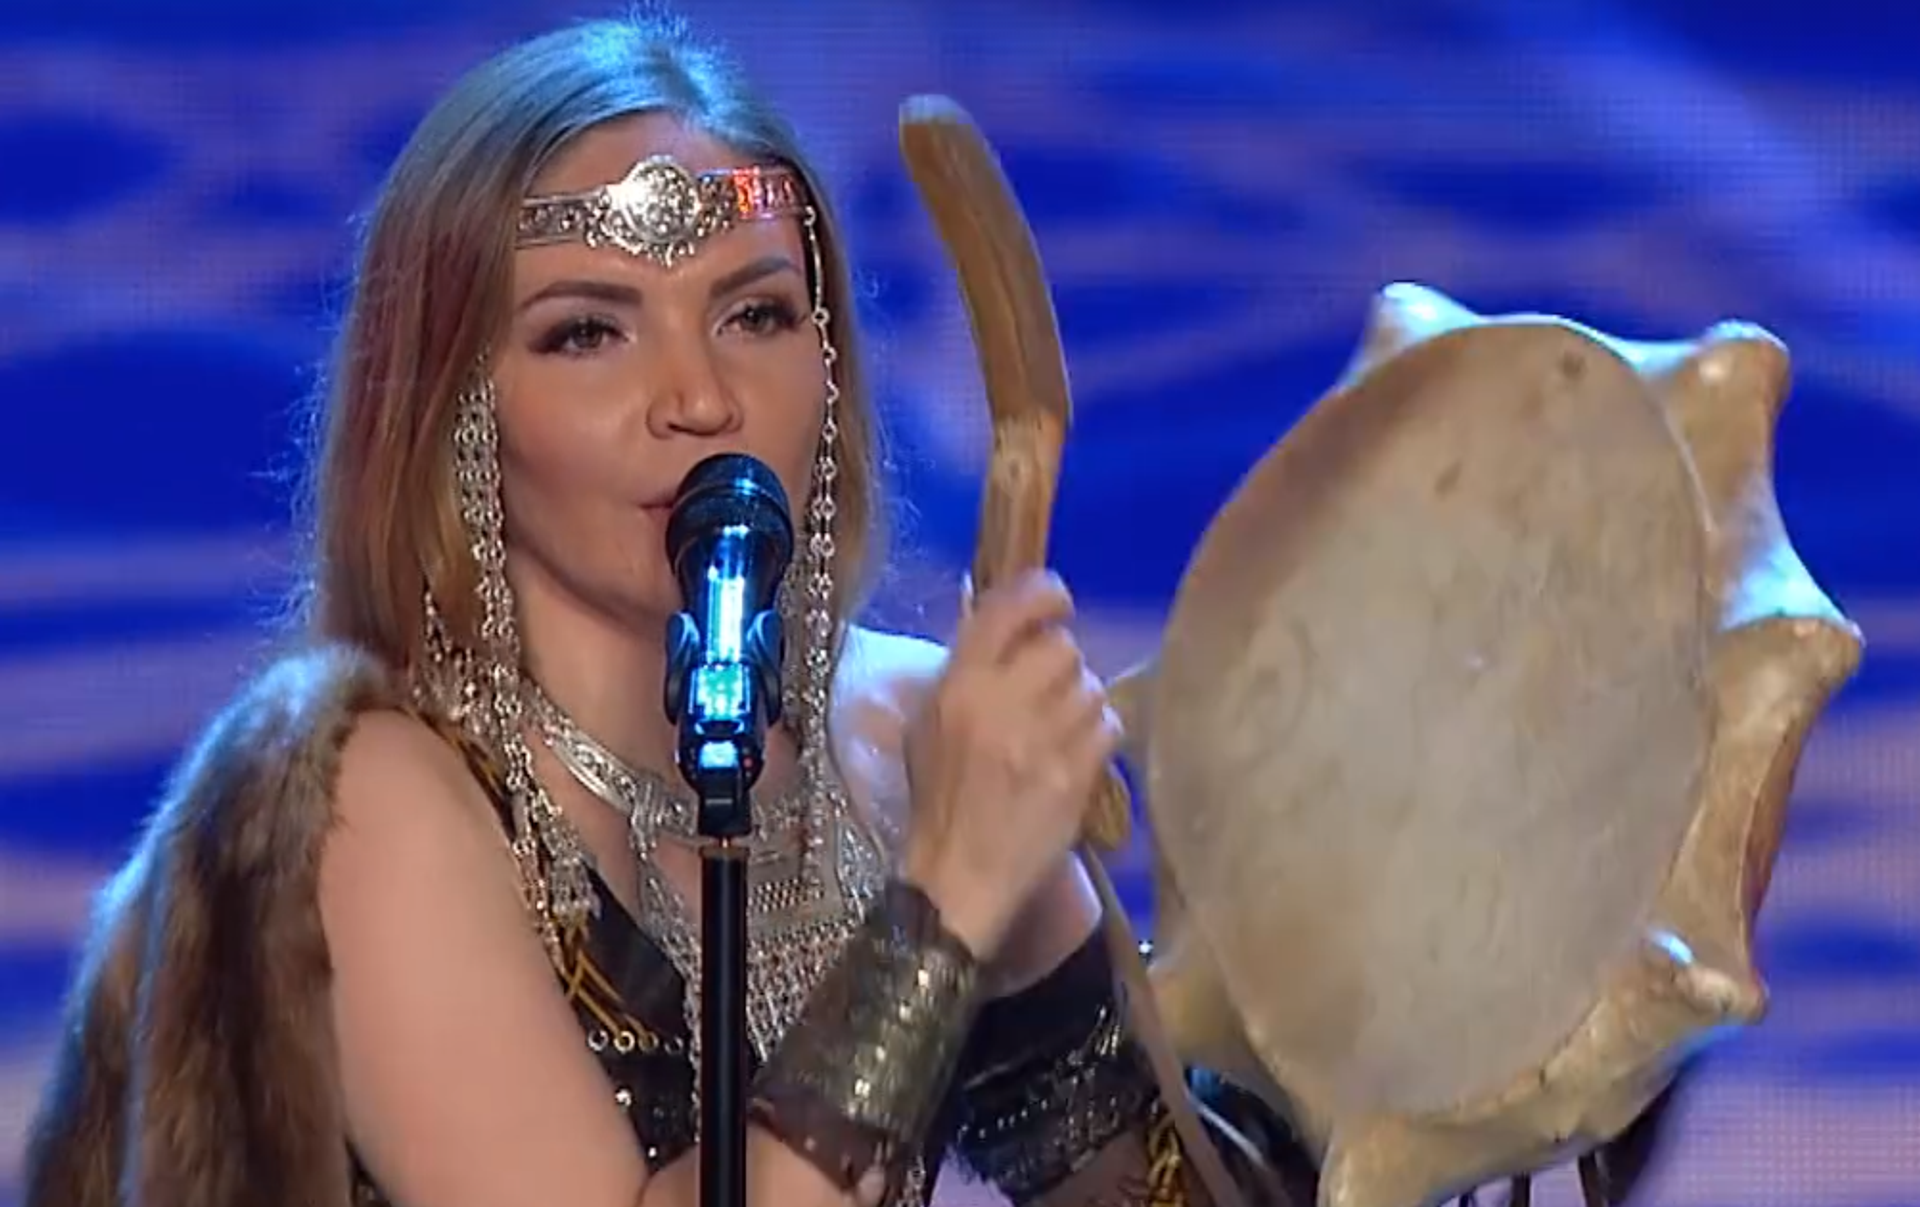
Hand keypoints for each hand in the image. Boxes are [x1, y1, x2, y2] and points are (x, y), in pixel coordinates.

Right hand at [898, 570, 1120, 959]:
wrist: (957, 877)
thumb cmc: (939, 798)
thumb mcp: (929, 724)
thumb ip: (965, 669)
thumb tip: (1003, 616)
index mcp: (958, 685)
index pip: (1008, 608)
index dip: (1042, 592)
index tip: (1057, 600)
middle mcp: (1000, 704)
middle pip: (1063, 647)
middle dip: (1062, 665)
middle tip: (1050, 689)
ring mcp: (1041, 740)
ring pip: (1091, 687)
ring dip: (1082, 702)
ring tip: (1062, 728)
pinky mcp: (1075, 776)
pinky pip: (1109, 727)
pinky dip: (1099, 736)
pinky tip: (1078, 753)